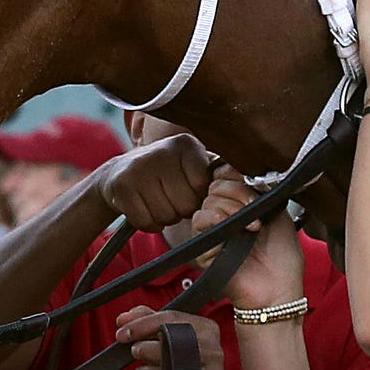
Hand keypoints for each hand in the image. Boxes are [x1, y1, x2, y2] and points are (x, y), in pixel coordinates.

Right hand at [91, 133, 216, 233]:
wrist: (117, 174)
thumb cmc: (164, 176)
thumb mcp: (190, 166)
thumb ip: (219, 176)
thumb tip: (253, 197)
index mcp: (186, 145)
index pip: (203, 186)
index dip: (196, 196)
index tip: (187, 189)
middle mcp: (162, 150)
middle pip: (186, 205)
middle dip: (180, 210)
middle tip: (169, 198)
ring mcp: (139, 167)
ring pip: (166, 216)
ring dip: (164, 218)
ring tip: (156, 202)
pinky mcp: (121, 185)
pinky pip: (146, 221)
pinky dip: (147, 224)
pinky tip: (143, 208)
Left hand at [117, 308, 228, 369]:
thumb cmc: (186, 360)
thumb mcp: (174, 335)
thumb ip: (148, 320)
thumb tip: (122, 320)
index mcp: (207, 329)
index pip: (171, 319)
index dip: (141, 325)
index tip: (121, 334)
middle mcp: (214, 352)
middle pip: (166, 345)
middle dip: (142, 350)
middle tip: (137, 352)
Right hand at [184, 172, 306, 309]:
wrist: (279, 289)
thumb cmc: (282, 258)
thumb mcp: (279, 214)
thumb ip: (262, 191)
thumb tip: (247, 170)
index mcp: (240, 205)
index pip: (225, 176)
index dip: (236, 174)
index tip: (254, 183)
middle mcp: (223, 216)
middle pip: (216, 184)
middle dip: (238, 191)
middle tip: (255, 207)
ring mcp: (212, 231)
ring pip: (209, 200)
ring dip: (232, 207)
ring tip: (253, 226)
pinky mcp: (202, 247)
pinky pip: (199, 220)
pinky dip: (217, 219)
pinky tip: (237, 229)